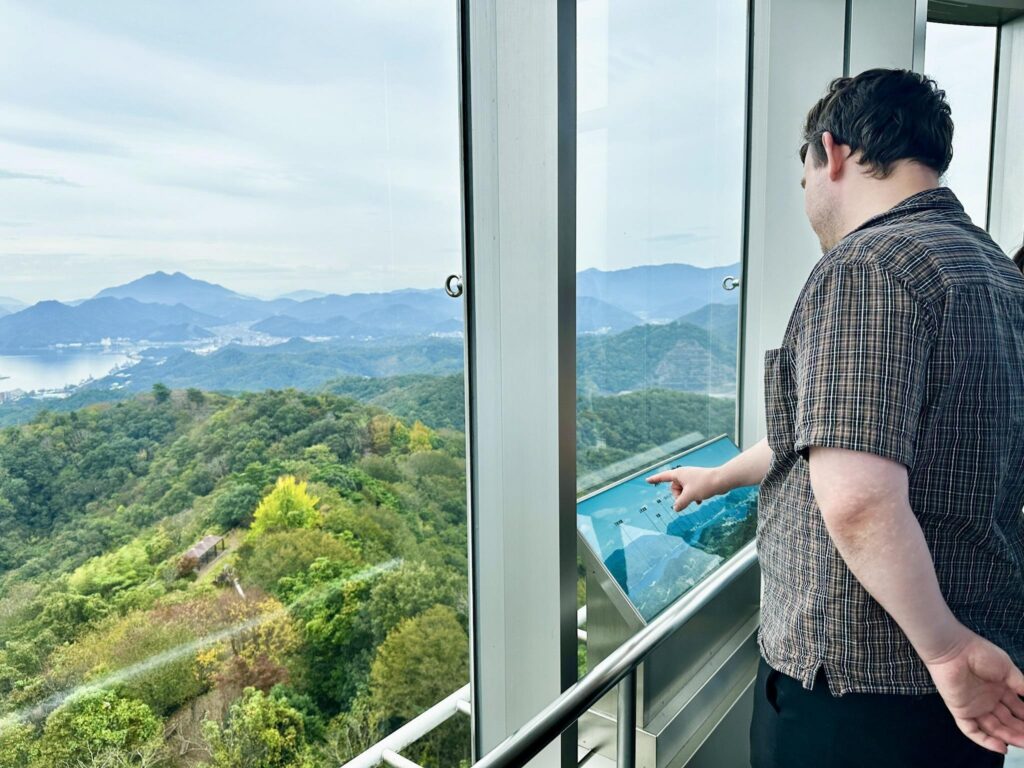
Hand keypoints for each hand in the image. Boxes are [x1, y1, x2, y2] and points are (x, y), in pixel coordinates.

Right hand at [645, 466, 720, 511]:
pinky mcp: (698, 482)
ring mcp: (691, 478)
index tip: (647, 480)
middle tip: (687, 499)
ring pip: (683, 491)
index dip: (655, 479)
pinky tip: (699, 501)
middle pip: (674, 488)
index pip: (663, 477)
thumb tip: (676, 509)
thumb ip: (680, 503)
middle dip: (679, 496)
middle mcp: (683, 475)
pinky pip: (690, 491)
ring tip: (695, 500)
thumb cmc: (704, 485)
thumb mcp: (689, 496)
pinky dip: (693, 497)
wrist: (722, 480)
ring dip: (687, 498)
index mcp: (678, 474)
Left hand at [922, 627, 1023, 753]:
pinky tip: (1001, 747)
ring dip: (1009, 737)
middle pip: (1007, 721)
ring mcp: (974, 706)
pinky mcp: (960, 710)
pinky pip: (971, 730)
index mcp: (999, 688)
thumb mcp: (1007, 669)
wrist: (953, 649)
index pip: (1017, 709)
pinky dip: (985, 741)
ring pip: (993, 728)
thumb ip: (1021, 685)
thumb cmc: (980, 654)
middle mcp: (988, 699)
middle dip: (1020, 731)